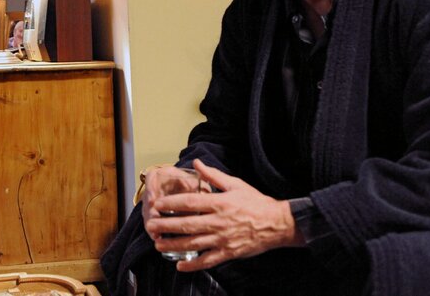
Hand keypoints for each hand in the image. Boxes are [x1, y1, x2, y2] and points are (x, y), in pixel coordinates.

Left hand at [145, 159, 303, 270]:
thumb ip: (213, 175)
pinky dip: (193, 264)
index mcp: (219, 202)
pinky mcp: (228, 253)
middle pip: (187, 224)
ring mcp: (223, 239)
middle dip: (167, 226)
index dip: (172, 203)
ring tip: (158, 244)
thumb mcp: (235, 184)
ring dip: (174, 244)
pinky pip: (208, 260)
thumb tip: (196, 163)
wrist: (278, 224)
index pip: (190, 202)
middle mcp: (219, 221)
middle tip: (151, 226)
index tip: (157, 205)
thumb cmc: (255, 202)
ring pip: (194, 243)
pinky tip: (180, 265)